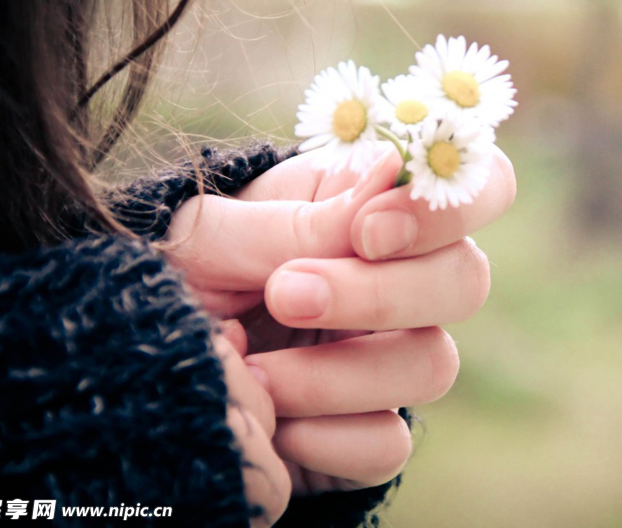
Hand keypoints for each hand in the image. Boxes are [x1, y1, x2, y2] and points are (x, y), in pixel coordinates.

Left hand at [166, 143, 515, 493]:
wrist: (142, 361)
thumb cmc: (183, 271)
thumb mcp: (214, 231)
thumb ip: (298, 218)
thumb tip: (386, 177)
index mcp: (378, 209)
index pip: (479, 186)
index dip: (444, 210)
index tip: (365, 234)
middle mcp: (404, 282)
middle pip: (467, 281)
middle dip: (379, 294)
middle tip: (286, 295)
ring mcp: (393, 360)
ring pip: (434, 365)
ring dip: (337, 373)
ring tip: (253, 370)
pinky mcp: (369, 432)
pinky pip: (388, 444)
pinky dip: (327, 438)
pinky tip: (272, 423)